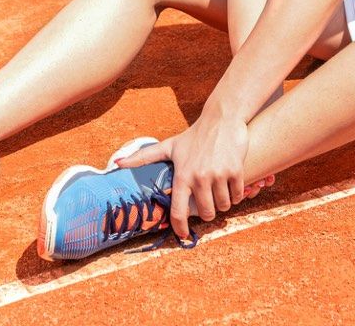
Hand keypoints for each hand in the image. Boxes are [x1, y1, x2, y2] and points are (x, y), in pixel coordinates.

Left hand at [116, 115, 248, 239]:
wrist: (222, 118)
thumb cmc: (194, 135)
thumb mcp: (169, 146)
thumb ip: (143, 157)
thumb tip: (117, 163)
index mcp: (182, 175)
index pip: (178, 211)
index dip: (180, 228)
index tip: (182, 235)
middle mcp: (199, 177)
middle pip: (206, 213)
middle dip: (208, 212)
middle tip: (207, 204)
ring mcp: (218, 175)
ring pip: (223, 206)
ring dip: (223, 204)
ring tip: (219, 193)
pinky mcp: (235, 171)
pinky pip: (237, 196)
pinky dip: (236, 195)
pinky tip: (230, 186)